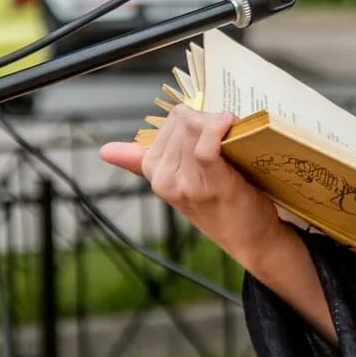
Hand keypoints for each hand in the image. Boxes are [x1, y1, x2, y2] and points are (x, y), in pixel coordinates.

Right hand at [99, 107, 286, 262]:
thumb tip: (106, 151)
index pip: (170, 122)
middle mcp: (164, 179)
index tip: (217, 124)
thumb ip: (143, 163)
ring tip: (236, 132)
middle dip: (209, 118)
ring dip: (220, 122)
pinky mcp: (212, 185)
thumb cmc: (221, 205)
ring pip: (195, 129)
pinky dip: (218, 129)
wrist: (250, 240)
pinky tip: (230, 123)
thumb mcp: (180, 182)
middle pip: (184, 121)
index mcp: (154, 172)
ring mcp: (186, 184)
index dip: (198, 117)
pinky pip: (206, 147)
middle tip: (231, 130)